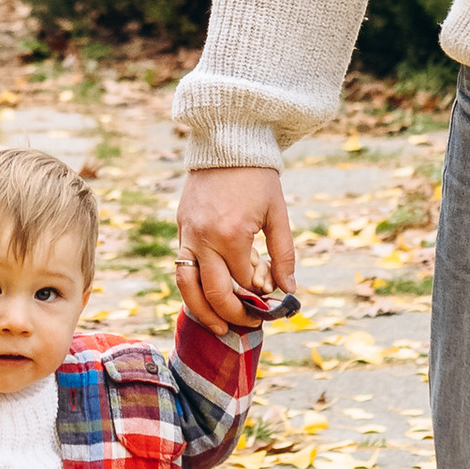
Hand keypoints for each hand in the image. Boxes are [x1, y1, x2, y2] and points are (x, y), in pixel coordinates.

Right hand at [175, 164, 296, 330]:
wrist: (227, 140)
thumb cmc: (257, 177)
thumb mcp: (277, 214)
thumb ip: (283, 254)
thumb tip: (288, 290)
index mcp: (233, 235)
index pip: (245, 283)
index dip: (259, 298)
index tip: (271, 304)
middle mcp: (205, 238)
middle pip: (214, 293)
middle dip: (233, 315)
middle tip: (248, 324)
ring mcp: (188, 233)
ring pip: (187, 286)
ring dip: (202, 312)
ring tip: (219, 327)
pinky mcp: (180, 227)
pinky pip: (182, 266)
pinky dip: (192, 288)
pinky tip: (205, 299)